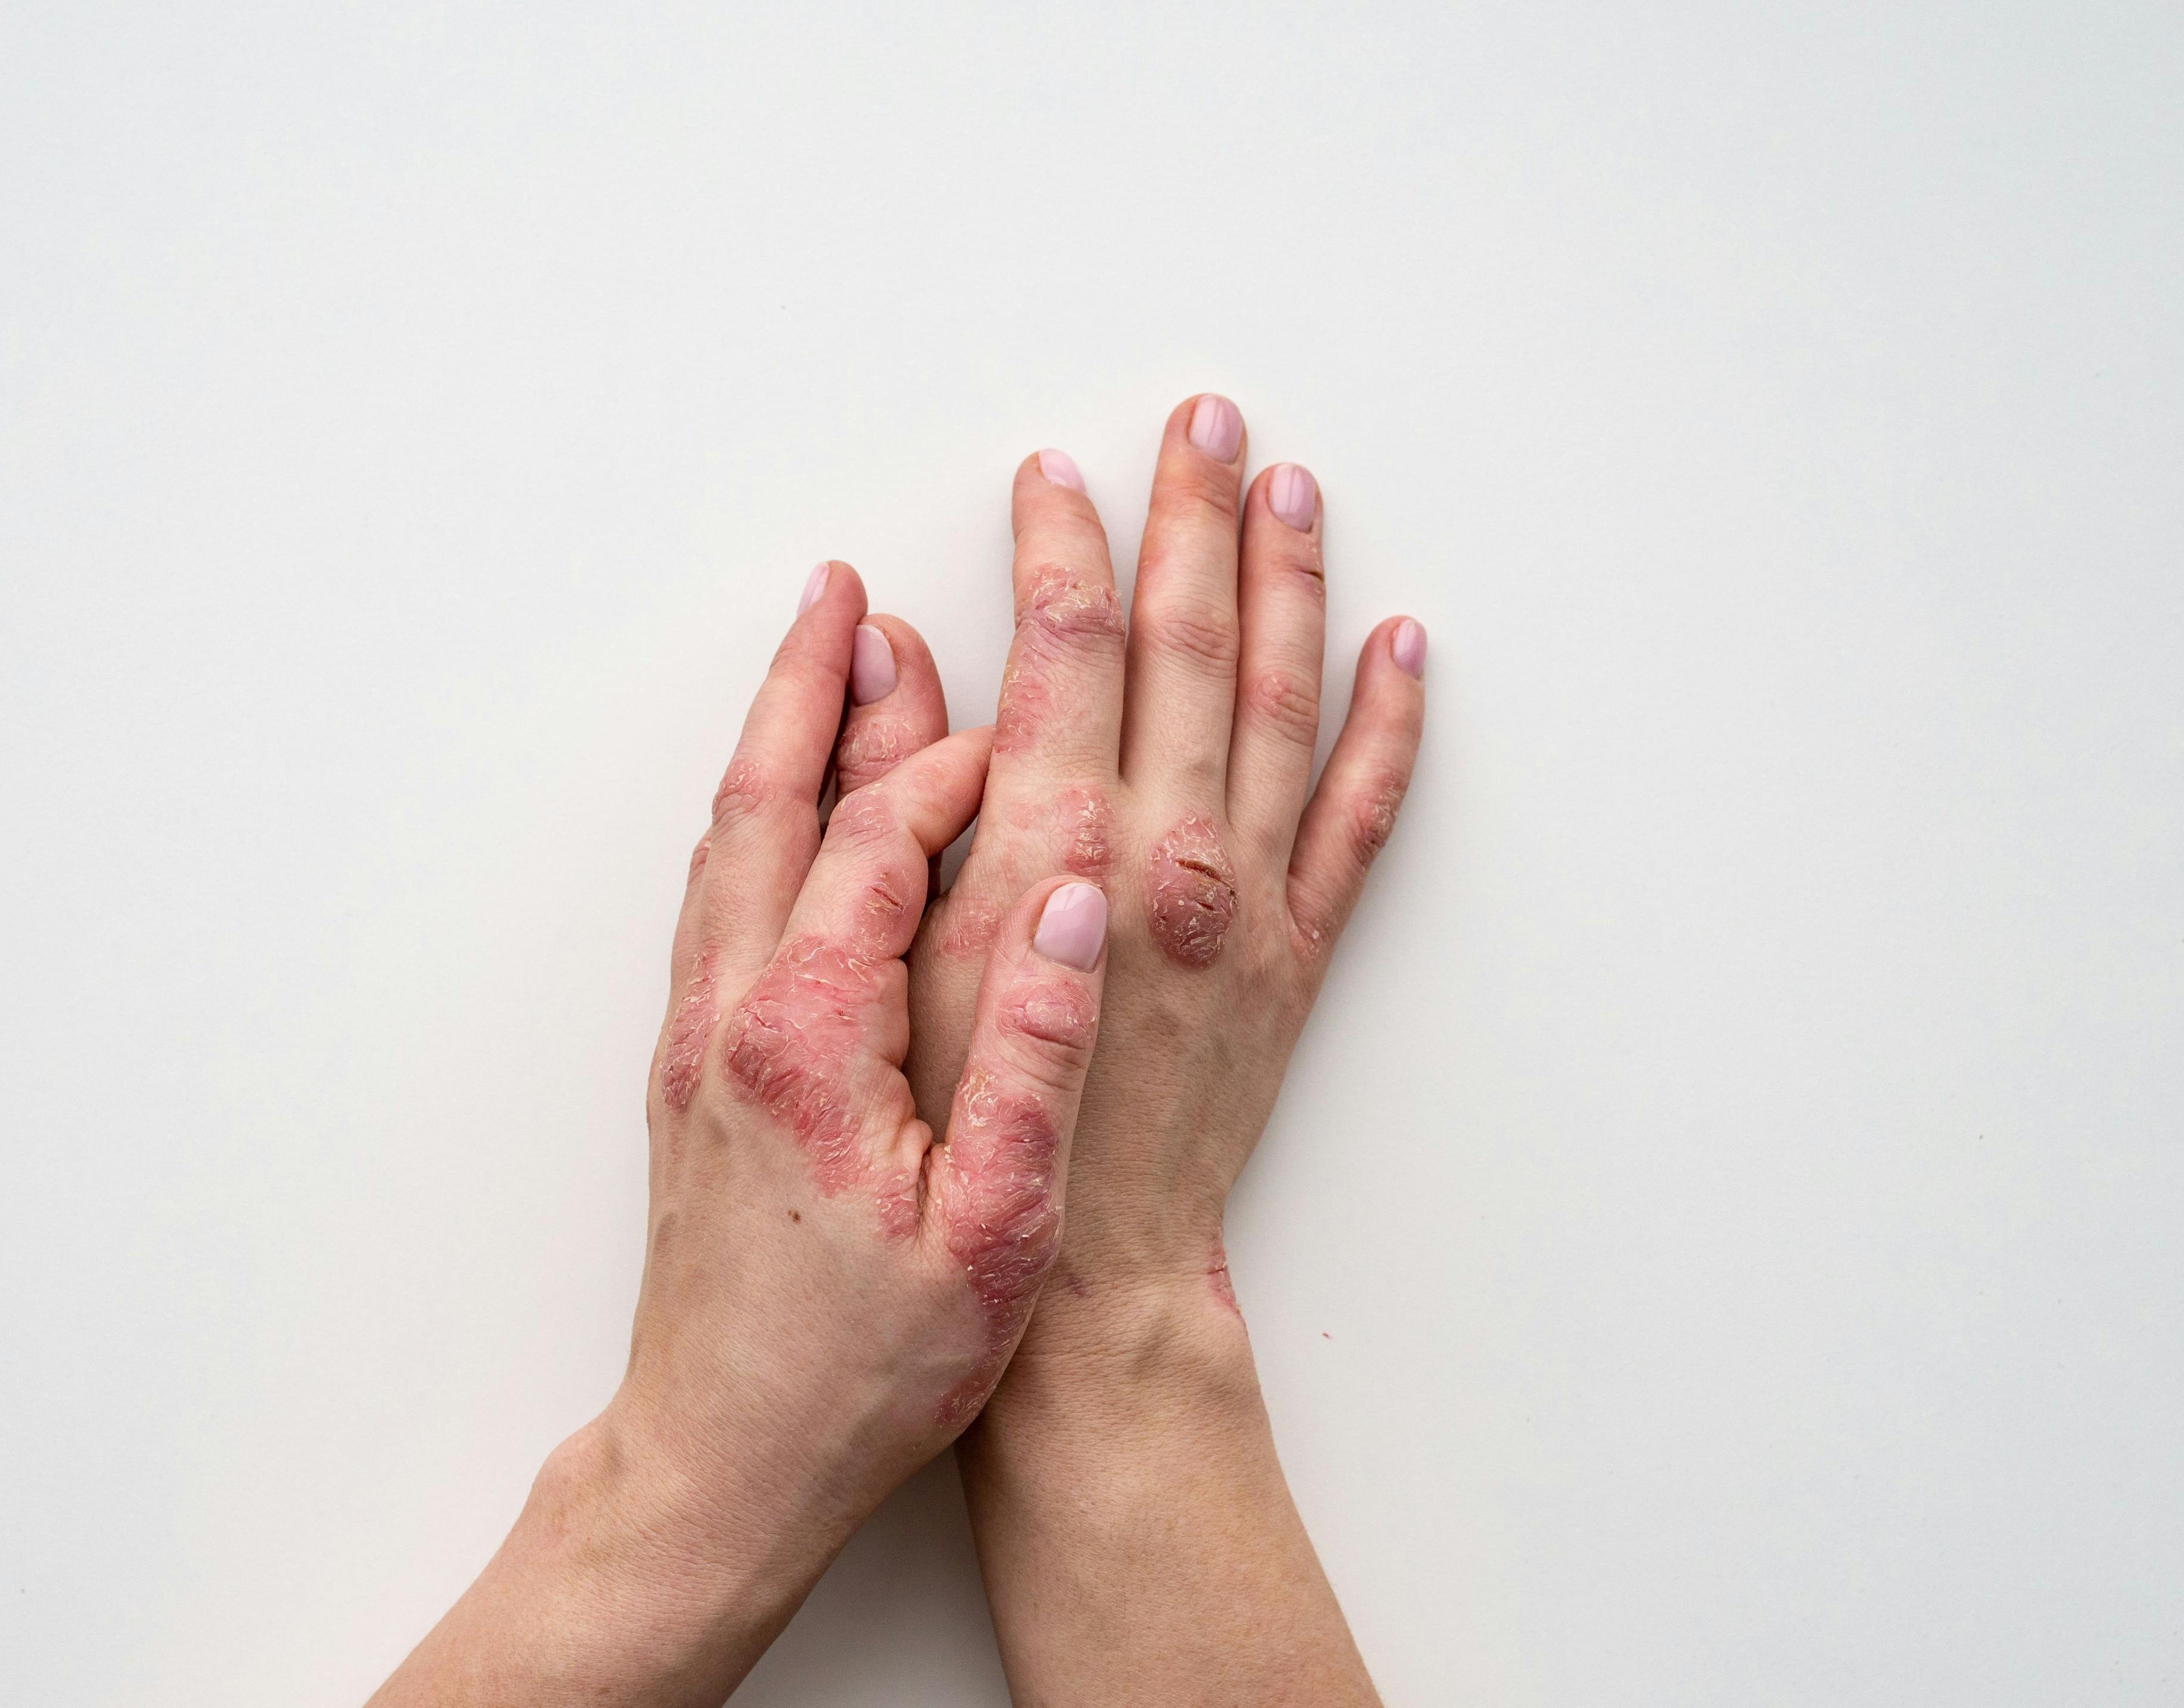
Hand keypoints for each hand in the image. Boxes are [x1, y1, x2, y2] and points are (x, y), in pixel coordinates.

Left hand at [372, 566, 1110, 1707]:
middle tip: (842, 589)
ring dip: (774, 740)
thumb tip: (1079, 904)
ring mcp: (698, 1036)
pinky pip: (719, 898)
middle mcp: (733, 1012)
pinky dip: (754, 819)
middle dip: (812, 687)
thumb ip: (1034, 1055)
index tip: (1011, 723)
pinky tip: (781, 804)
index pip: (878, 843)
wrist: (720, 1460)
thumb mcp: (992, 1231)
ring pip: (732, 844)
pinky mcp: (692, 1068)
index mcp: (812, 1036)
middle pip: (771, 803)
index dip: (948, 765)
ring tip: (812, 659)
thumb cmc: (863, 1367)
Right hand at [897, 396, 1424, 1704]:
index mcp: (1067, 849)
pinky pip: (1366, 815)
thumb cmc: (983, 1126)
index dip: (1065, 551)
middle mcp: (1175, 853)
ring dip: (1293, 582)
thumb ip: (922, 805)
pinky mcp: (1301, 950)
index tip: (1058, 477)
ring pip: (1289, 701)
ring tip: (1295, 487)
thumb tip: (910, 669)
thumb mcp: (913, 960)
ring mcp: (1252, 897)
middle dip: (1194, 520)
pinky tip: (1404, 649)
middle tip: (1202, 422)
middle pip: (1194, 645)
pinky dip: (1392, 725)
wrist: (1094, 1270)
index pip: (1073, 654)